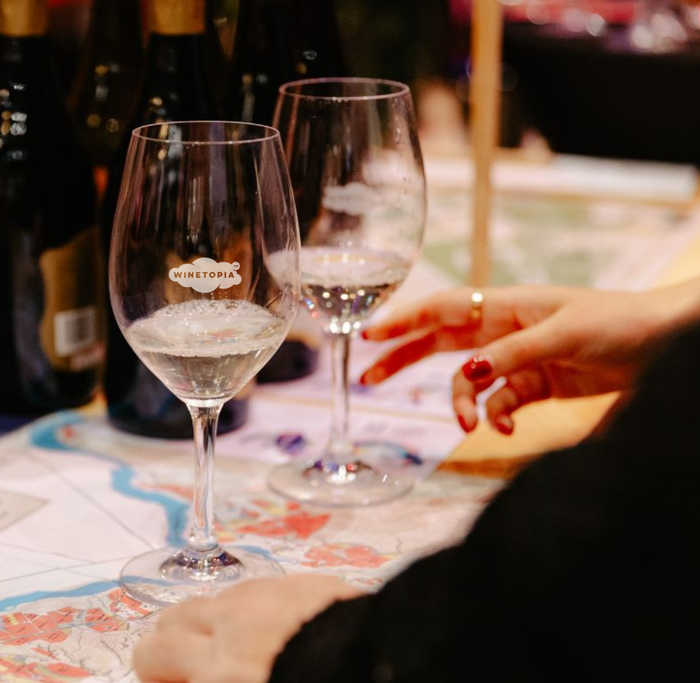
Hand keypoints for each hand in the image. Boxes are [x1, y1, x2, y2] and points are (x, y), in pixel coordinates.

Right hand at [134, 574, 360, 682]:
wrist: (388, 664)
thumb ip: (217, 677)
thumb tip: (199, 674)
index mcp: (214, 674)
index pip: (150, 660)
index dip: (157, 677)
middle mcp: (223, 631)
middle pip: (166, 627)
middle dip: (170, 650)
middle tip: (194, 671)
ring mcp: (257, 601)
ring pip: (205, 603)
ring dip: (207, 626)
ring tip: (235, 649)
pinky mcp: (292, 583)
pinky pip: (251, 590)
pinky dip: (248, 609)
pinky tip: (273, 629)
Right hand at [359, 283, 699, 433]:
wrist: (665, 343)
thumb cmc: (618, 322)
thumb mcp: (563, 334)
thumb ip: (512, 354)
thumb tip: (467, 374)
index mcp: (505, 306)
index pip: (442, 309)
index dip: (402, 320)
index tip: (367, 333)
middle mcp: (504, 329)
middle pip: (440, 341)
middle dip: (404, 359)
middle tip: (369, 378)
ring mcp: (518, 358)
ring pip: (469, 380)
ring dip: (462, 403)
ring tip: (468, 426)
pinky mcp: (536, 384)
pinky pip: (499, 402)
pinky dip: (497, 416)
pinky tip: (504, 428)